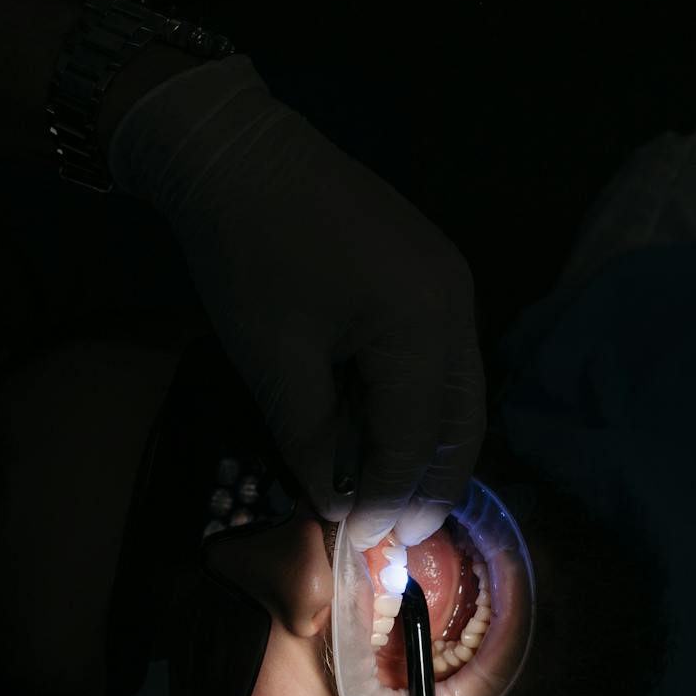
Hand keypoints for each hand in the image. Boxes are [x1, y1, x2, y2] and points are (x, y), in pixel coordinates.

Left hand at [105, 56, 486, 547]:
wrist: (235, 149)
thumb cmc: (249, 253)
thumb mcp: (273, 359)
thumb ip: (311, 437)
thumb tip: (332, 499)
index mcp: (421, 326)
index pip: (413, 439)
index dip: (387, 498)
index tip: (360, 546)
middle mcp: (455, 304)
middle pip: (460, 420)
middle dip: (431, 484)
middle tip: (401, 539)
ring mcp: (449, 281)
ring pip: (457, 390)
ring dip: (428, 446)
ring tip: (395, 497)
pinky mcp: (431, 268)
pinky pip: (441, 354)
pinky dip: (419, 402)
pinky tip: (385, 431)